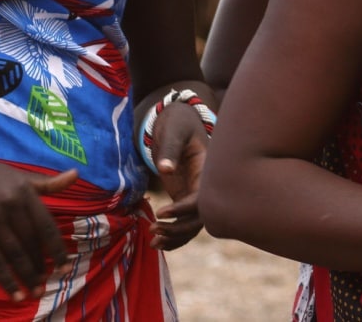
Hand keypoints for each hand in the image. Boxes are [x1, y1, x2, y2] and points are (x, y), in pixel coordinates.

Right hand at [0, 159, 76, 301]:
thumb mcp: (14, 175)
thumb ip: (45, 183)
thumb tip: (75, 175)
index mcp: (23, 190)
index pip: (46, 225)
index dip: (57, 249)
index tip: (65, 266)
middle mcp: (9, 205)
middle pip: (32, 243)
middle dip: (41, 265)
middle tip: (47, 280)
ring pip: (17, 255)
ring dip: (29, 276)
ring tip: (36, 290)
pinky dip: (8, 281)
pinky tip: (17, 294)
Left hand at [150, 101, 210, 249]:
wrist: (179, 119)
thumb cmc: (177, 122)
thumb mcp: (174, 131)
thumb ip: (170, 149)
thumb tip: (165, 169)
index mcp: (208, 170)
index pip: (200, 198)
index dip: (183, 209)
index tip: (161, 213)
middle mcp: (206, 185)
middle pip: (199, 218)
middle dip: (178, 229)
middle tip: (153, 230)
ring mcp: (197, 193)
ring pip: (193, 224)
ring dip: (175, 237)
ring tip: (153, 241)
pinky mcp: (187, 197)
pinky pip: (185, 221)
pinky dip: (175, 235)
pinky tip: (159, 242)